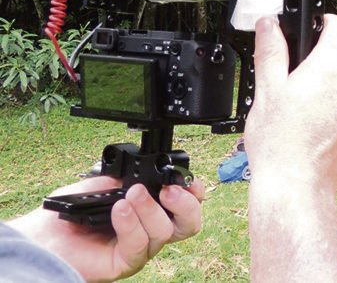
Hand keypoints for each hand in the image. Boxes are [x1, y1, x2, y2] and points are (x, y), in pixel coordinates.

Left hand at [8, 175, 203, 281]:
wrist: (42, 237)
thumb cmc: (70, 214)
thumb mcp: (104, 184)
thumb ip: (127, 178)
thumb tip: (146, 171)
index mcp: (152, 211)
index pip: (186, 206)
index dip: (194, 194)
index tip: (190, 182)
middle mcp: (151, 231)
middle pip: (189, 224)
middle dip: (186, 205)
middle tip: (169, 190)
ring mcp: (140, 249)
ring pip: (164, 232)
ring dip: (150, 210)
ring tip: (130, 195)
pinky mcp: (125, 264)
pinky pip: (138, 245)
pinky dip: (131, 224)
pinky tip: (119, 209)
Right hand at [248, 14, 336, 192]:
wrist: (296, 188)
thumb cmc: (280, 142)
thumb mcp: (267, 89)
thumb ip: (271, 51)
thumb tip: (270, 25)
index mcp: (331, 69)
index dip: (327, 21)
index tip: (313, 27)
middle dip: (315, 66)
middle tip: (289, 84)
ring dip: (323, 93)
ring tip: (296, 114)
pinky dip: (329, 116)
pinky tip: (307, 131)